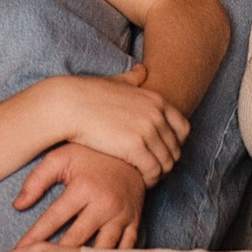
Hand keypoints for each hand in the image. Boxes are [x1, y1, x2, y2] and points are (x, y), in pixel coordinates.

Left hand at [8, 142, 146, 250]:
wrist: (131, 149)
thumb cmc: (90, 155)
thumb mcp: (60, 158)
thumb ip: (37, 180)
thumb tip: (18, 205)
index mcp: (84, 188)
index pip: (53, 220)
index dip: (34, 238)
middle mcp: (105, 204)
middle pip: (76, 240)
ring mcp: (122, 215)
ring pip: (102, 251)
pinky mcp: (135, 222)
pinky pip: (125, 251)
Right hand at [33, 73, 185, 180]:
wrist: (68, 105)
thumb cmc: (87, 95)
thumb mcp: (116, 82)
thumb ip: (133, 78)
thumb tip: (142, 70)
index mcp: (156, 100)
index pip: (183, 128)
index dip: (175, 144)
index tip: (161, 153)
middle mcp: (157, 113)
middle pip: (176, 148)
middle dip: (166, 161)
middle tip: (153, 170)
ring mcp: (148, 129)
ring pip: (167, 162)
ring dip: (159, 174)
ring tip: (146, 178)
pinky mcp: (136, 146)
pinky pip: (153, 170)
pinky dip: (149, 180)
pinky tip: (140, 182)